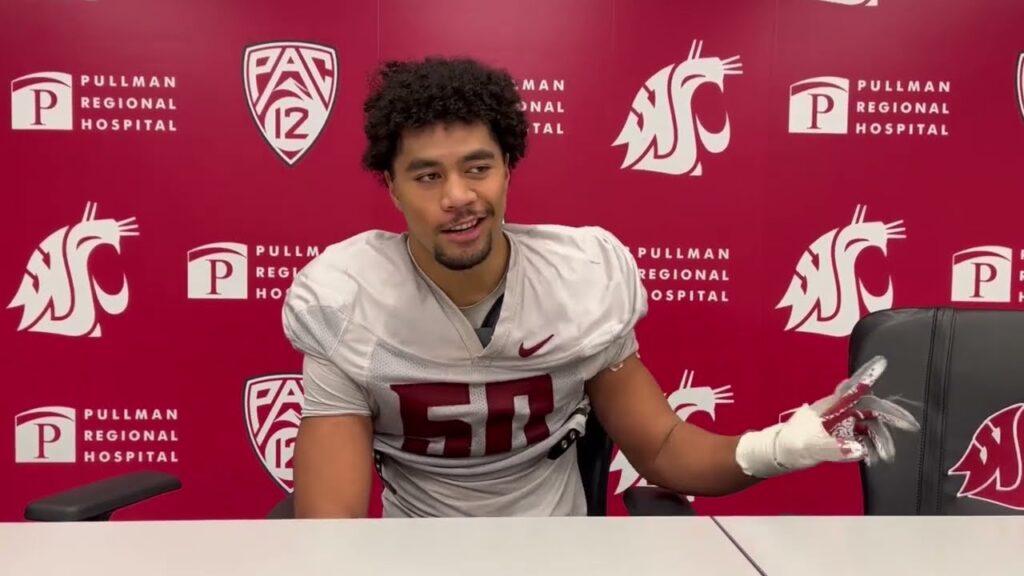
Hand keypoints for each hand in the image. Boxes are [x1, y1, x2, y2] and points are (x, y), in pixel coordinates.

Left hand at [735, 356, 919, 478]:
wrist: (776, 454)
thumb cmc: (789, 445)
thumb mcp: (810, 447)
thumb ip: (835, 448)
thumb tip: (859, 449)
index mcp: (829, 408)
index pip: (852, 390)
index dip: (867, 377)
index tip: (882, 365)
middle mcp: (836, 412)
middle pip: (868, 409)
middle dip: (889, 416)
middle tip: (909, 426)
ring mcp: (838, 424)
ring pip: (866, 425)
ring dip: (880, 438)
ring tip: (887, 455)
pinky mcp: (837, 436)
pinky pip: (859, 437)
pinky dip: (869, 446)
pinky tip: (874, 457)